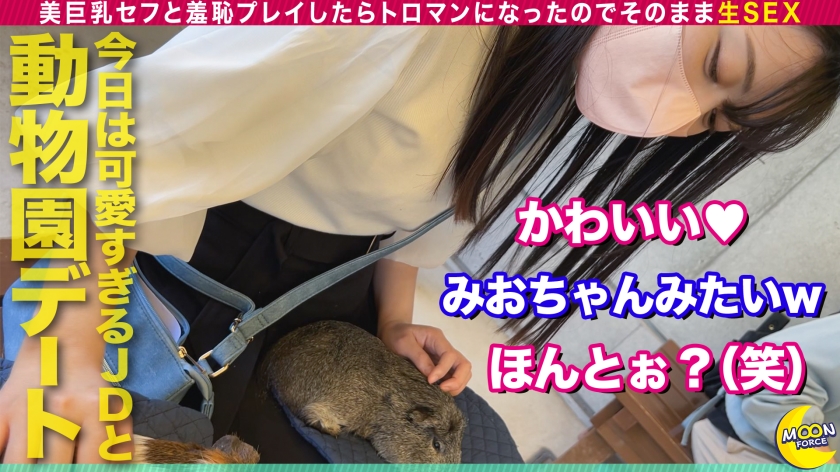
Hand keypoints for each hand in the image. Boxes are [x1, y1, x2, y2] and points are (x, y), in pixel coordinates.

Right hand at [0, 341, 132, 462]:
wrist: (60, 349)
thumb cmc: (90, 391)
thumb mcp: (116, 411)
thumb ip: (119, 446)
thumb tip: (116, 471)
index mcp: (95, 410)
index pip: (92, 465)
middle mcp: (60, 409)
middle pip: (54, 467)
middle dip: (58, 471)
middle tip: (60, 466)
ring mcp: (25, 411)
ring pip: (18, 465)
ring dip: (27, 470)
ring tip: (38, 464)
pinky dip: (6, 458)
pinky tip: (17, 458)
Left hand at [379, 322, 471, 395]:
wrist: (393, 332)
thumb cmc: (396, 335)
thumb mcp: (403, 343)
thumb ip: (418, 358)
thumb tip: (431, 377)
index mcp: (437, 338)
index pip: (450, 355)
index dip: (443, 370)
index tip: (430, 381)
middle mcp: (445, 348)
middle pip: (464, 364)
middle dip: (457, 380)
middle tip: (442, 389)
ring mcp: (444, 358)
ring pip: (463, 372)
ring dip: (456, 385)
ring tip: (441, 393)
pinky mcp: (441, 367)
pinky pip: (453, 378)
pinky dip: (451, 387)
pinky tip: (439, 392)